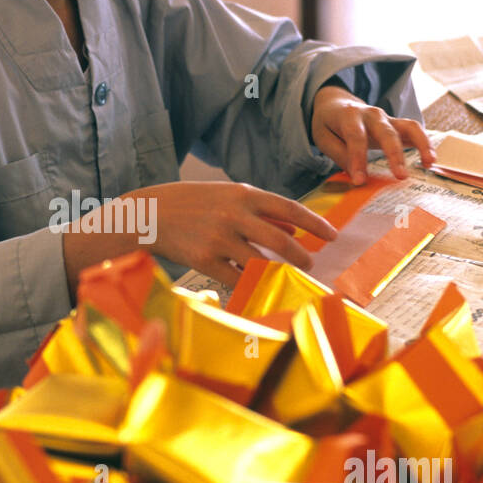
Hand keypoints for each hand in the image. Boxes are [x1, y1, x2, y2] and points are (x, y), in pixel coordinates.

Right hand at [138, 180, 337, 289]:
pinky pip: (238, 278)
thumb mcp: (226, 197)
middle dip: (302, 256)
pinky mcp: (206, 261)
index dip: (314, 223)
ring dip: (280, 273)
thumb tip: (291, 231)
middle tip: (311, 264)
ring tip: (287, 278)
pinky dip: (252, 285)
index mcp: (243, 194)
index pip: (289, 209)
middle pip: (280, 241)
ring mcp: (220, 239)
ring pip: (261, 263)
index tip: (332, 235)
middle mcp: (234, 215)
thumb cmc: (191, 203)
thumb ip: (260, 212)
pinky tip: (260, 287)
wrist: (149, 214)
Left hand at [311, 85, 435, 184]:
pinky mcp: (397, 125)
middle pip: (386, 132)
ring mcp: (388, 118)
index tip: (360, 181)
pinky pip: (415, 131)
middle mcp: (372, 114)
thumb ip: (339, 154)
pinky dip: (425, 144)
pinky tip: (430, 161)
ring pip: (408, 127)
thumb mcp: (324, 138)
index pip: (355, 137)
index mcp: (349, 116)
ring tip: (429, 163)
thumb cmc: (329, 124)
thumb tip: (355, 175)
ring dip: (421, 144)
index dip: (358, 159)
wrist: (337, 104)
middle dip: (394, 154)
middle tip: (401, 176)